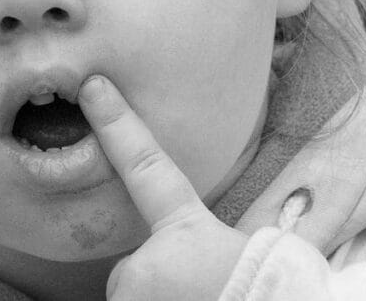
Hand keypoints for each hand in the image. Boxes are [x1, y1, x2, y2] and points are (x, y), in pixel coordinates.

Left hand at [78, 75, 248, 300]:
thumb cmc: (271, 292)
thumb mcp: (238, 257)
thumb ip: (199, 248)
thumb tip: (181, 264)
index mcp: (187, 230)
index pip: (147, 166)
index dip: (119, 124)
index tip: (94, 87)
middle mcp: (149, 260)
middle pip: (133, 269)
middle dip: (155, 282)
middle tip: (204, 292)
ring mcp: (135, 292)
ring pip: (132, 298)